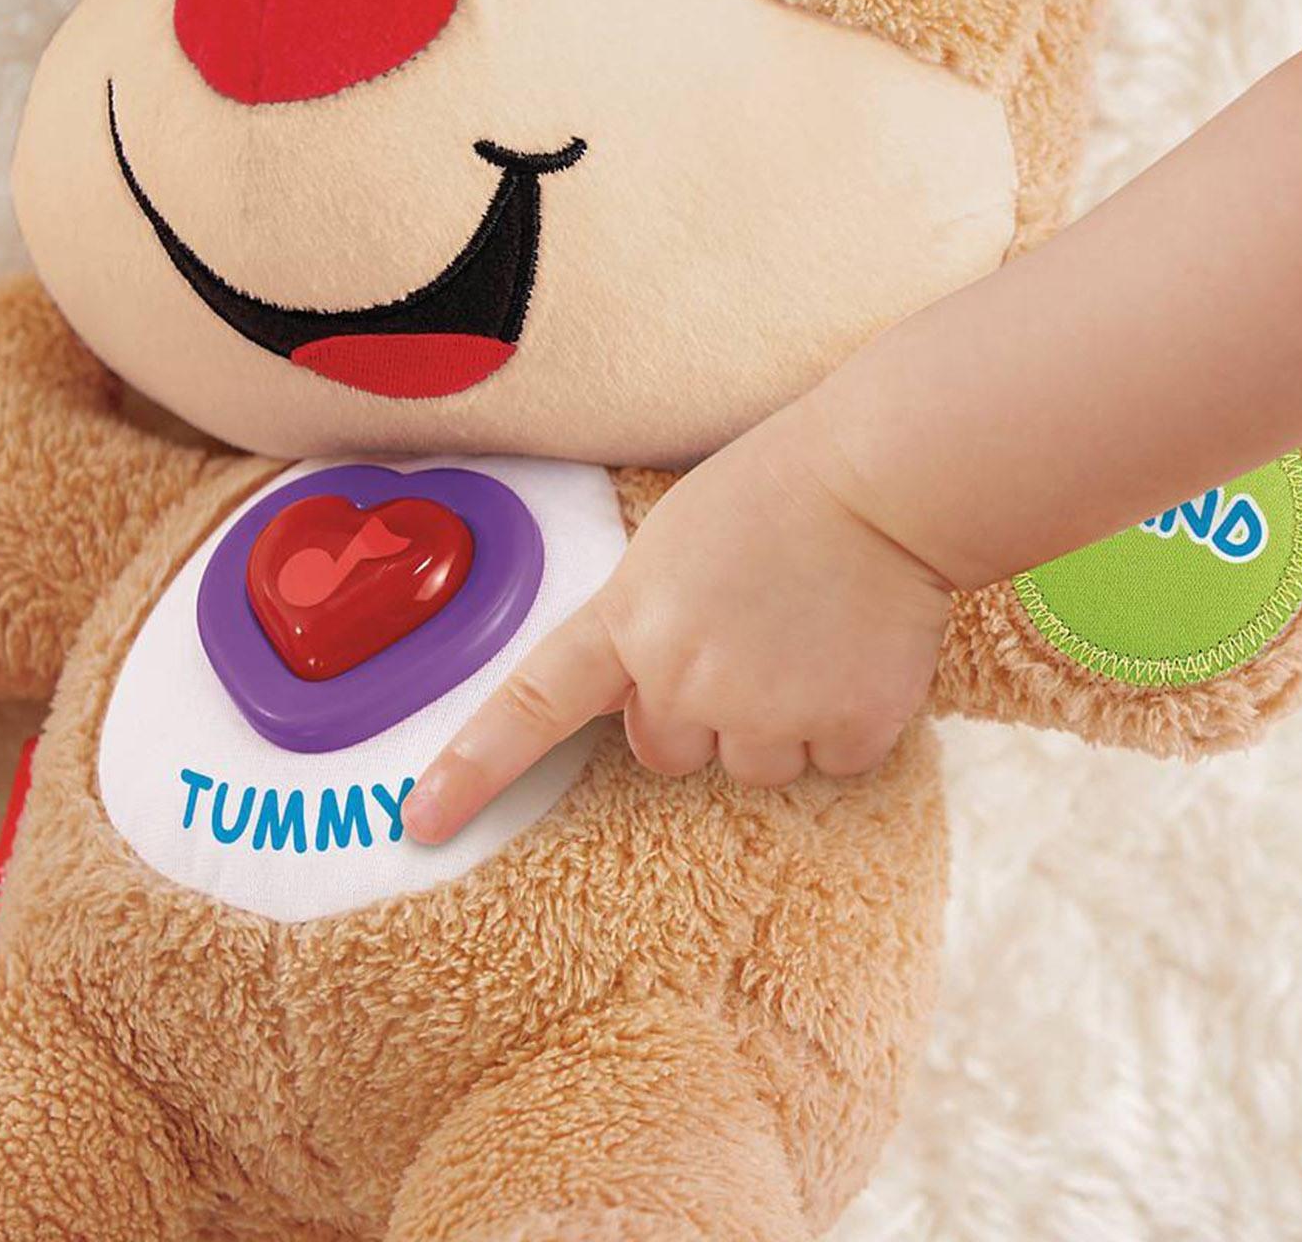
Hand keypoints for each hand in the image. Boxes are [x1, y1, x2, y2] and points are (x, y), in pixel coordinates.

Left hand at [400, 400, 953, 843]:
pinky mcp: (844, 727)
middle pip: (663, 750)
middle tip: (744, 635)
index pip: (533, 705)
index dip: (473, 767)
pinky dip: (845, 721)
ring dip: (775, 721)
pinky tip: (854, 653)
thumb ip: (643, 623)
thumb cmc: (772, 494)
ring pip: (751, 767)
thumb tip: (649, 690)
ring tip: (807, 634)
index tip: (420, 820)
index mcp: (630, 618)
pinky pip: (829, 761)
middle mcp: (683, 677)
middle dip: (696, 714)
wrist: (880, 481)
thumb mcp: (669, 545)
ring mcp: (764, 709)